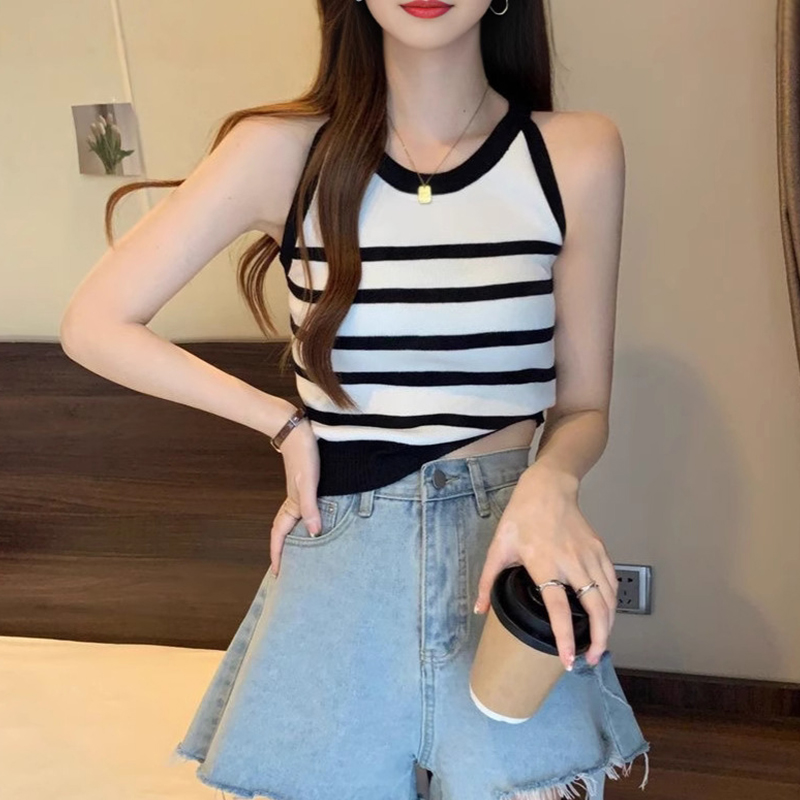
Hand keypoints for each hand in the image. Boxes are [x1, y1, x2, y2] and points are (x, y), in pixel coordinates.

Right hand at [268, 415, 320, 576]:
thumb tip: (314, 533)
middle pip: (286, 531)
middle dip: (285, 551)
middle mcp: (294, 502)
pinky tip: (316, 523)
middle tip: (290, 570)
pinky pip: (305, 510)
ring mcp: (300, 494)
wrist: (298, 431)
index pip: (280, 534)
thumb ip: (311, 507)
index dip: (278, 553)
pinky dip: (307, 521)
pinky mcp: (307, 485)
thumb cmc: (303, 455)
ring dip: (295, 537)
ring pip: (295, 522)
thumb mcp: (308, 482)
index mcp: (292, 504)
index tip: (278, 572)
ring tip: (303, 553)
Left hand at [473, 465, 618, 670]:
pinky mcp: (600, 550)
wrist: (547, 488)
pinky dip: (613, 603)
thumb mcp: (498, 547)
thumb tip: (479, 610)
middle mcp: (571, 562)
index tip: (569, 659)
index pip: (559, 608)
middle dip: (599, 640)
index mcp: (544, 564)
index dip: (566, 636)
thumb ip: (488, 581)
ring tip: (599, 644)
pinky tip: (606, 615)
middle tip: (589, 659)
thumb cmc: (521, 516)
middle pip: (596, 608)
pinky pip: (612, 582)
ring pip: (609, 598)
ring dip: (609, 625)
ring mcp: (589, 556)